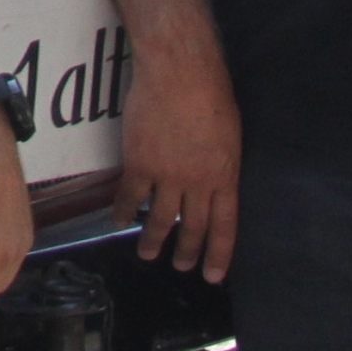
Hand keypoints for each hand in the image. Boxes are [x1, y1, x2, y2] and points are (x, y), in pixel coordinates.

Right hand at [119, 45, 240, 279]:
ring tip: (148, 254)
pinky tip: (121, 220)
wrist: (181, 75)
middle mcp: (198, 185)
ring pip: (161, 219)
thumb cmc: (212, 94)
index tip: (213, 275)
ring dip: (154, 240)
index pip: (224, 226)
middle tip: (180, 267)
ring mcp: (168, 177)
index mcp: (225, 177)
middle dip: (187, 252)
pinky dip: (125, 211)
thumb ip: (221, 162)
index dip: (218, 254)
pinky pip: (131, 197)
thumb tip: (213, 176)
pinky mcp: (139, 165)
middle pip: (193, 227)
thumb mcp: (230, 135)